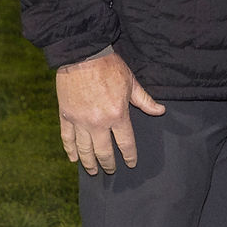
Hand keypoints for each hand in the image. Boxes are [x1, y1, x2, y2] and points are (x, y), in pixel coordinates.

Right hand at [55, 50, 164, 174]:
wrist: (83, 56)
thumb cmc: (110, 67)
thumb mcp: (131, 82)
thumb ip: (145, 100)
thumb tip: (160, 111)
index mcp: (117, 114)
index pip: (126, 142)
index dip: (129, 155)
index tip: (131, 163)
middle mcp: (98, 123)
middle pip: (104, 152)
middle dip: (108, 164)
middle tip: (111, 171)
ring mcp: (80, 122)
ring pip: (85, 150)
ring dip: (89, 163)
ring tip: (93, 171)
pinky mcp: (66, 117)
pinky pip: (67, 139)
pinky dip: (70, 151)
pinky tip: (73, 159)